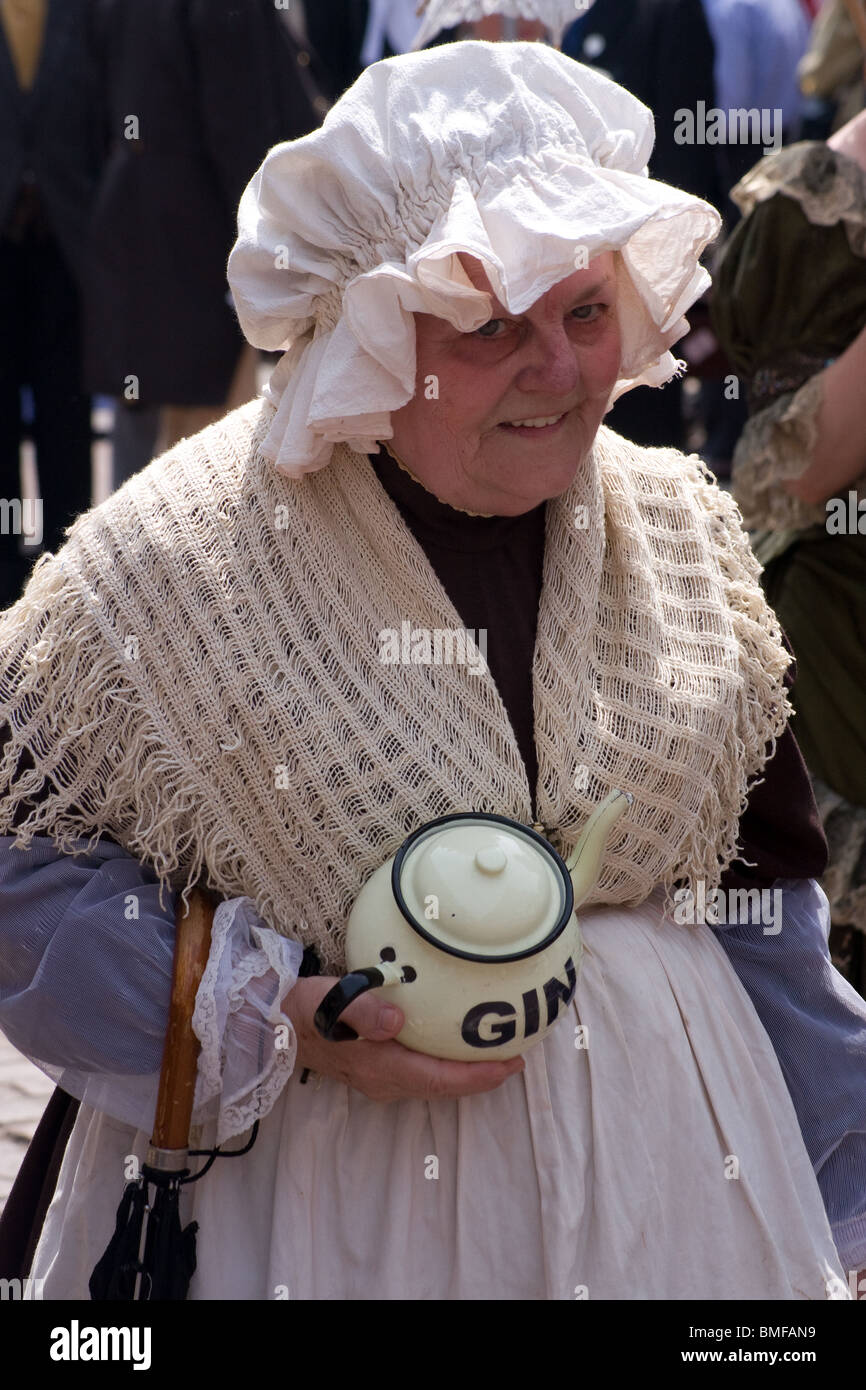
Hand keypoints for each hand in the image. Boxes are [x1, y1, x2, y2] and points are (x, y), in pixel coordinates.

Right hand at [283, 975, 524, 1102]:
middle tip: (517, 1056)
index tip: (512, 1065)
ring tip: (495, 1053)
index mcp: (379, 1066)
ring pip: (433, 1081)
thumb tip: (396, 1021)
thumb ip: (361, 1009)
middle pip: (443, 1086)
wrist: (268, 1025)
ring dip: (465, 1072)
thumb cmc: (301, 1009)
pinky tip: (454, 1044)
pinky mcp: (373, 1068)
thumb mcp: (327, 1001)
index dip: (479, 1077)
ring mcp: (378, 1079)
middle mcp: (383, 1080)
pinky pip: (421, 1072)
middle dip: (481, 1076)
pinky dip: (445, 1064)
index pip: (439, 1079)